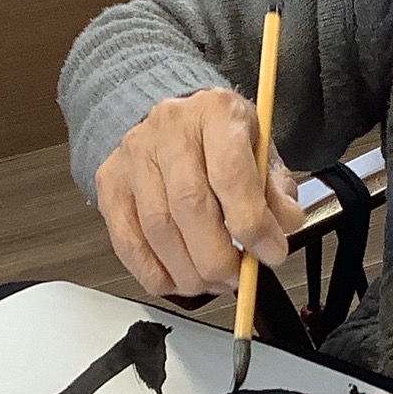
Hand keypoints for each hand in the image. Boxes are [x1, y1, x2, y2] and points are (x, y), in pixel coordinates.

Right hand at [95, 89, 304, 297]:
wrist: (177, 123)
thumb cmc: (221, 139)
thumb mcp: (262, 152)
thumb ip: (276, 192)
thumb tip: (281, 229)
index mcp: (216, 113)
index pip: (230, 174)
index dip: (252, 224)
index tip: (270, 254)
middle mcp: (169, 129)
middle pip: (189, 206)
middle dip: (219, 257)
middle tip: (239, 276)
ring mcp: (134, 156)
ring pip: (158, 229)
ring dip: (190, 271)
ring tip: (214, 280)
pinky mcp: (111, 184)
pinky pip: (128, 243)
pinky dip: (156, 273)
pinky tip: (181, 279)